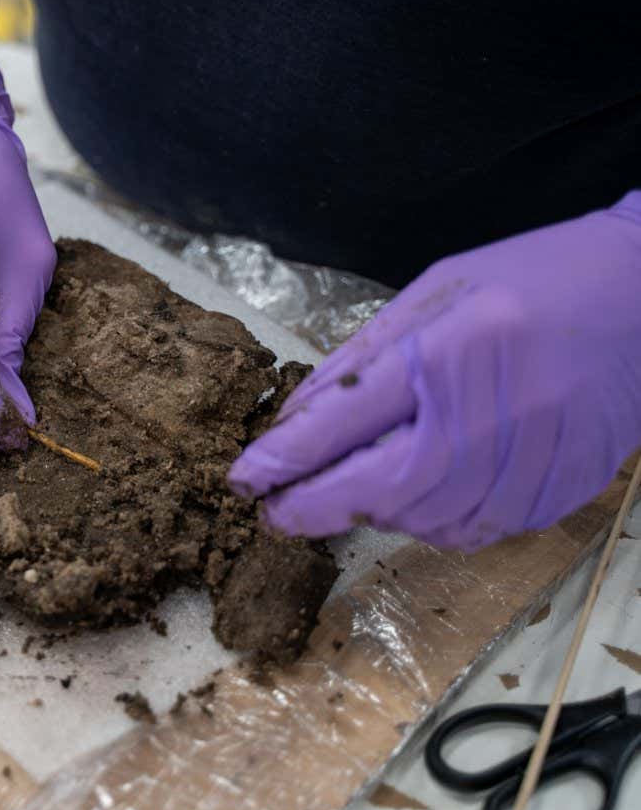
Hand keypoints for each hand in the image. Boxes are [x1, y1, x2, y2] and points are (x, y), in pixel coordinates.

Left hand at [229, 193, 640, 550]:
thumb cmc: (530, 281)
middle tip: (276, 513)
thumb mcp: (434, 294)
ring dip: (375, 516)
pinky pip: (478, 528)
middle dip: (317, 507)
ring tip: (350, 496)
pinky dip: (434, 521)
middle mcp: (495, 410)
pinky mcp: (564, 487)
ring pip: (428, 519)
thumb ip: (362, 359)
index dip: (286, 458)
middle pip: (384, 486)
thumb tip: (295, 422)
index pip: (347, 420)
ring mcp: (537, 457)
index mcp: (452, 348)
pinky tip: (420, 497)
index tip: (245, 479)